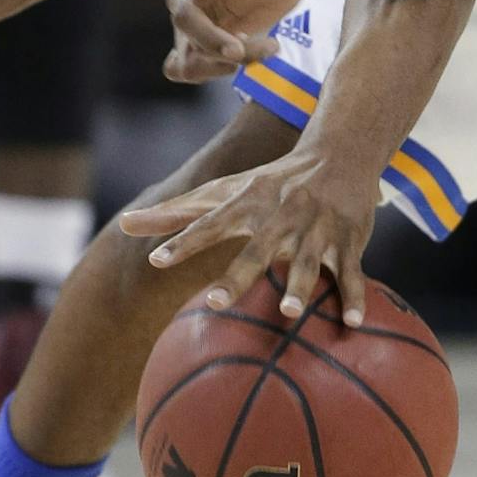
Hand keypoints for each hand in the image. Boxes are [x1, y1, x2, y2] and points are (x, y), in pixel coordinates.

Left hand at [121, 149, 375, 325]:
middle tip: (215, 301)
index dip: (184, 240)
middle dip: (239, 273)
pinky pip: (351, 272)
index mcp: (248, 203)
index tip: (156, 260)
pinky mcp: (349, 241)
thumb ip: (176, 212)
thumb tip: (123, 226)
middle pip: (257, 248)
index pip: (210, 223)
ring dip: (301, 285)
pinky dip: (353, 297)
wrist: (341, 153)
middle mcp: (281, 215)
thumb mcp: (224, 190)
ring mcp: (317, 229)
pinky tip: (351, 324)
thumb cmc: (271, 180)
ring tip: (290, 312)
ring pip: (309, 261)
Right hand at [164, 0, 314, 83]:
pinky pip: (198, 69)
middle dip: (221, 57)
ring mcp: (198, 27)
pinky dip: (218, 71)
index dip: (208, 37)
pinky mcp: (211, 43)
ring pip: (188, 65)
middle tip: (266, 49)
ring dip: (221, 68)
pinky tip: (250, 56)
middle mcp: (189, 4)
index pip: (185, 15)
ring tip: (263, 51)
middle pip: (187, 46)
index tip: (238, 51)